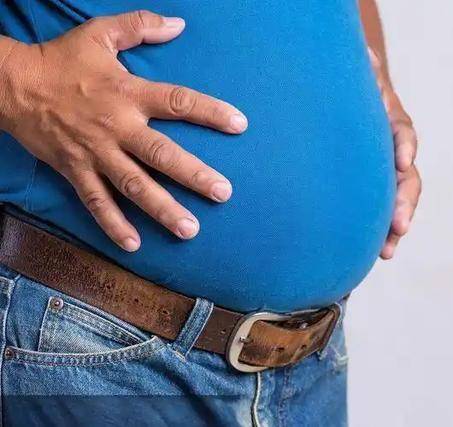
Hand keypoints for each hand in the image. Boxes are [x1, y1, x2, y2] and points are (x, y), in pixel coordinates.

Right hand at [0, 11, 247, 251]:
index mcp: (128, 92)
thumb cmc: (62, 59)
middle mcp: (116, 126)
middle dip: (193, 175)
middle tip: (222, 193)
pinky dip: (113, 224)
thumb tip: (179, 24)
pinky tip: (134, 244)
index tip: (240, 125)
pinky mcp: (74, 170)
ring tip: (189, 230)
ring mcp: (95, 153)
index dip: (210, 112)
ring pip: (133, 185)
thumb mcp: (101, 32)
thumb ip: (141, 26)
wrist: (11, 84)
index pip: (178, 102)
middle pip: (161, 154)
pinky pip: (96, 202)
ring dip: (162, 208)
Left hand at [368, 48, 421, 259]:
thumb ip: (364, 71)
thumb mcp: (359, 77)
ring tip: (388, 251)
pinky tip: (377, 253)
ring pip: (399, 201)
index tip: (402, 162)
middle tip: (400, 225)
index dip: (404, 147)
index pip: (403, 133)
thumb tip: (366, 58)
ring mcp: (388, 174)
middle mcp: (396, 152)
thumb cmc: (354, 93)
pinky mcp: (376, 190)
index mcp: (392, 123)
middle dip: (404, 202)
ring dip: (396, 225)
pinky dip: (382, 232)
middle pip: (408, 177)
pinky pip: (383, 211)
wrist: (353, 108)